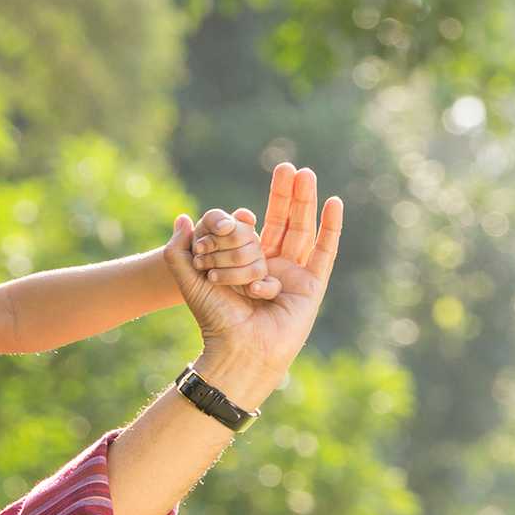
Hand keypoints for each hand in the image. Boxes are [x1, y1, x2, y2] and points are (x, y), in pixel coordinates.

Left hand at [162, 162, 342, 387]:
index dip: (241, 220)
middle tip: (285, 166)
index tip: (233, 217)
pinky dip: (330, 227)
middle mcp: (271, 267)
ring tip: (306, 174)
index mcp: (244, 266)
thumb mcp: (191, 280)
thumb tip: (181, 218)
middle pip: (281, 223)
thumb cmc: (214, 319)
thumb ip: (180, 251)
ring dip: (304, 202)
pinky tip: (333, 203)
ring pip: (301, 230)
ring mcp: (293, 275)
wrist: (238, 348)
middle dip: (283, 195)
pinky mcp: (311, 285)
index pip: (247, 231)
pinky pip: (324, 251)